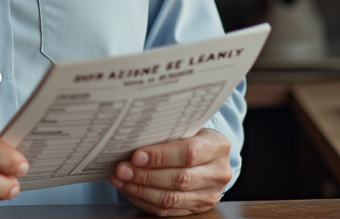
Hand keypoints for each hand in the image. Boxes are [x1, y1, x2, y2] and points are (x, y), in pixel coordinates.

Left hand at [109, 128, 231, 215]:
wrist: (210, 155)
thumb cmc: (193, 136)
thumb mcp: (188, 128)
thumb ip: (167, 134)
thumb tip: (132, 139)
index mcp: (218, 146)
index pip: (188, 153)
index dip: (160, 156)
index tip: (136, 156)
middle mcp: (218, 172)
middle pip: (179, 179)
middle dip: (145, 175)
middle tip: (122, 169)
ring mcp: (210, 194)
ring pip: (172, 198)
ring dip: (141, 190)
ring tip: (121, 180)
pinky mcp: (198, 208)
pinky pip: (168, 210)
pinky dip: (144, 201)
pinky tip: (130, 190)